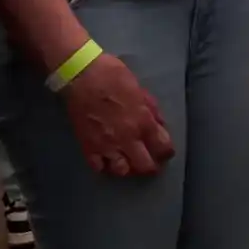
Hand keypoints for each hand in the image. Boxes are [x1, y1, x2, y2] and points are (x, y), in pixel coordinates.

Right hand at [61, 53, 174, 176]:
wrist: (82, 76)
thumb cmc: (113, 76)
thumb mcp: (140, 89)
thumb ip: (151, 109)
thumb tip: (159, 125)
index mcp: (143, 122)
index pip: (163, 148)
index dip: (166, 152)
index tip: (165, 152)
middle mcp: (128, 139)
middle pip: (145, 166)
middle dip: (151, 166)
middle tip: (149, 162)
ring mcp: (107, 146)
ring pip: (122, 171)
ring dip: (128, 168)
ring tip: (128, 161)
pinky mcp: (88, 147)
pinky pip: (98, 167)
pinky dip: (104, 166)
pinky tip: (107, 159)